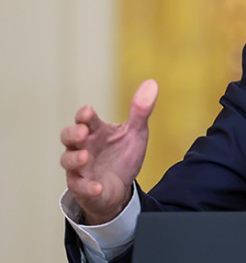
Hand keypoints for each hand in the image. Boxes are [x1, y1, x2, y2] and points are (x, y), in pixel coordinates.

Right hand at [59, 79, 157, 224]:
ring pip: (67, 161)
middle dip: (72, 133)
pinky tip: (98, 187)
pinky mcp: (82, 187)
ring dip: (74, 159)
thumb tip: (152, 83)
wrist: (121, 186)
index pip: (84, 119)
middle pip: (68, 137)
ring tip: (86, 156)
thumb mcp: (135, 132)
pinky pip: (79, 187)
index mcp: (96, 131)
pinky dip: (87, 187)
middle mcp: (83, 147)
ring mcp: (80, 168)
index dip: (84, 115)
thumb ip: (140, 110)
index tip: (88, 112)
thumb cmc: (122, 155)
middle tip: (82, 132)